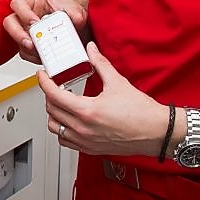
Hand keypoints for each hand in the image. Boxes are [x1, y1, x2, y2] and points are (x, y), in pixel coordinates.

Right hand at [2, 0, 87, 63]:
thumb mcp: (76, 10)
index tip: (34, 23)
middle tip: (31, 43)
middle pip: (10, 23)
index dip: (24, 13)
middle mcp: (25, 17)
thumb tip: (75, 20)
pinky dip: (33, 57)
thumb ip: (75, 13)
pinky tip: (43, 56)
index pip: (19, 4)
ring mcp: (25, 32)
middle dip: (18, 35)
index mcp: (33, 2)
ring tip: (40, 53)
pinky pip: (25, 53)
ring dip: (27, 49)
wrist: (78, 29)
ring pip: (16, 41)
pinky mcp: (28, 46)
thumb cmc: (71, 15)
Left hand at [37, 42, 164, 156]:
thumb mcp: (118, 83)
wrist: (157, 132)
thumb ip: (100, 64)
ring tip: (60, 104)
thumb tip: (91, 50)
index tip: (42, 76)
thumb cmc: (142, 113)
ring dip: (53, 115)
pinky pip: (66, 141)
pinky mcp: (91, 149)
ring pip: (55, 128)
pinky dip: (62, 131)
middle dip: (48, 96)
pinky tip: (69, 122)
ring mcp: (86, 141)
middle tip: (53, 86)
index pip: (53, 95)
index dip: (44, 82)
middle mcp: (83, 129)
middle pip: (51, 111)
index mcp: (87, 111)